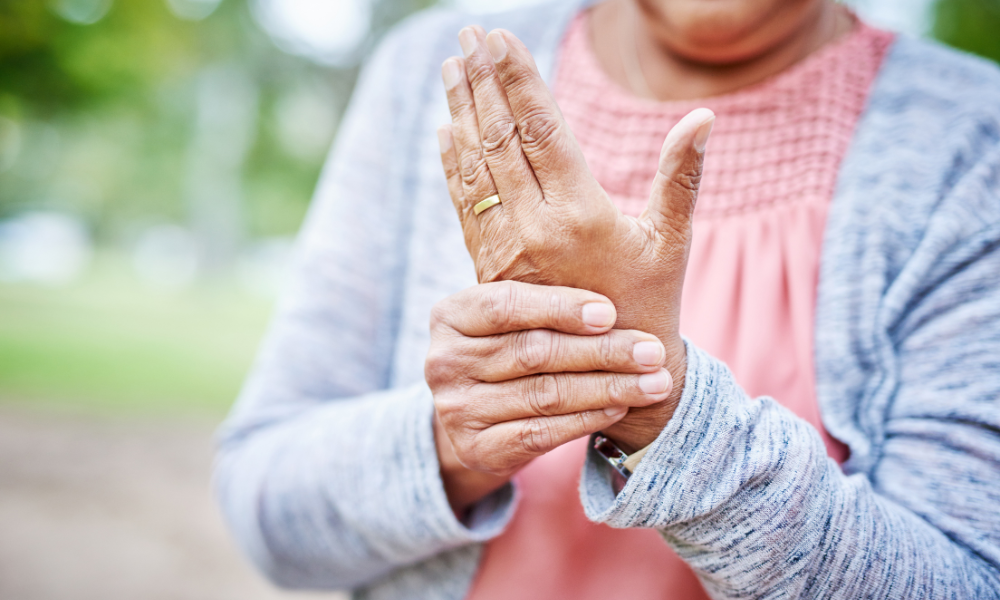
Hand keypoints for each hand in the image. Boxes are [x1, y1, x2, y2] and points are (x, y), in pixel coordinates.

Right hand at [426, 281, 671, 511]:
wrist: (482, 421)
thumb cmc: (515, 349)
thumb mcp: (517, 315)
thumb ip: (549, 288)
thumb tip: (616, 231)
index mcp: (449, 315)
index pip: (505, 304)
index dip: (560, 307)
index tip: (611, 312)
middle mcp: (443, 361)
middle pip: (532, 351)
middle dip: (601, 351)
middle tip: (652, 350)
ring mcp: (456, 409)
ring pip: (545, 395)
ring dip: (608, 387)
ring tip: (654, 381)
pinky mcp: (476, 448)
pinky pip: (542, 433)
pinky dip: (588, 418)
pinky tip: (622, 406)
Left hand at [436, 27, 713, 450]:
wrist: (610, 375)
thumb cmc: (652, 302)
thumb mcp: (671, 240)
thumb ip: (681, 176)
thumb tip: (703, 116)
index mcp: (580, 212)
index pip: (540, 127)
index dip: (518, 79)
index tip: (499, 37)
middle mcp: (534, 227)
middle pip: (500, 138)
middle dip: (482, 82)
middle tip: (468, 34)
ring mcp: (505, 248)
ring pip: (476, 168)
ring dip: (461, 114)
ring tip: (452, 68)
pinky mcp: (489, 267)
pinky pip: (466, 205)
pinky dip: (454, 165)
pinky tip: (446, 132)